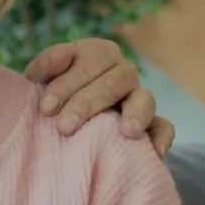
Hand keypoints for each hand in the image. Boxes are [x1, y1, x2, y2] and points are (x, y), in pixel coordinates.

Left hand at [24, 38, 175, 157]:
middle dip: (88, 104)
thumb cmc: (49, 95)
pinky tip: (154, 151)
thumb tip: (63, 54)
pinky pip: (164, 127)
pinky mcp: (151, 124)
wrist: (58, 123)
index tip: (45, 109)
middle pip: (115, 81)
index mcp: (99, 53)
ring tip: (127, 132)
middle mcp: (123, 71)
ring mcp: (140, 97)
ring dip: (136, 114)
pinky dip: (161, 137)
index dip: (67, 84)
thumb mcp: (39, 78)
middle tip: (64, 128)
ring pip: (145, 99)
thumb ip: (46, 64)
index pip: (91, 61)